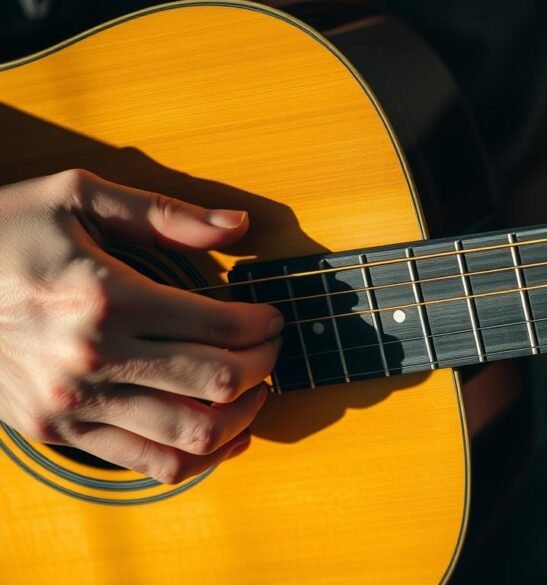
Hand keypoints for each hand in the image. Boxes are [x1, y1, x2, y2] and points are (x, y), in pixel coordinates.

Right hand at [0, 170, 281, 482]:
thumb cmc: (2, 233)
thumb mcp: (75, 196)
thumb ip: (163, 214)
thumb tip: (238, 226)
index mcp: (106, 296)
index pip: (222, 327)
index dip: (265, 326)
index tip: (273, 318)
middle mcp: (93, 357)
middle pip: (218, 382)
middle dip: (264, 366)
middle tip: (271, 350)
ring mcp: (73, 404)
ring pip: (191, 434)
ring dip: (242, 416)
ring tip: (254, 392)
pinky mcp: (56, 434)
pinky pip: (147, 463)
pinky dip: (196, 456)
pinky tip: (220, 434)